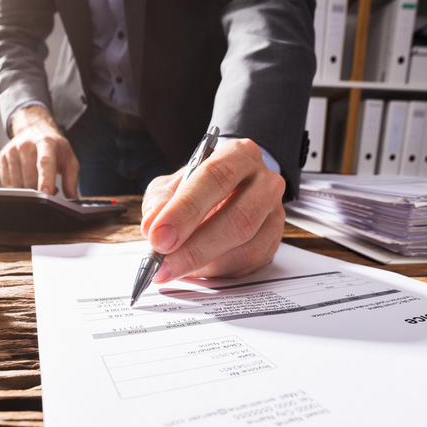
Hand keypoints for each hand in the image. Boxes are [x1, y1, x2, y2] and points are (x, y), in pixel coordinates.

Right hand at [0, 104, 79, 197]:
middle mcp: (26, 145)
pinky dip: (18, 187)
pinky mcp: (2, 157)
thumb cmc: (54, 148)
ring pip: (18, 184)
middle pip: (30, 179)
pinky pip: (8, 183)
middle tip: (49, 188)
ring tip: (38, 182)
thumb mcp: (69, 160)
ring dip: (29, 190)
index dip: (45, 180)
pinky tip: (26, 180)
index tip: (46, 194)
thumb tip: (73, 199)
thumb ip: (71, 180)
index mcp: (46, 143)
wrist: (35, 130)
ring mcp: (12, 151)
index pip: (45, 163)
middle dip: (40, 191)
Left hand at [140, 138, 285, 281]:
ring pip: (246, 247)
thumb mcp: (172, 184)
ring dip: (204, 264)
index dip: (186, 210)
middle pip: (238, 217)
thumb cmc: (200, 186)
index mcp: (238, 155)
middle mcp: (264, 182)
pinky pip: (248, 265)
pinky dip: (216, 271)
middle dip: (194, 247)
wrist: (228, 190)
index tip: (159, 236)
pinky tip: (195, 269)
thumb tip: (152, 227)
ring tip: (173, 268)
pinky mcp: (274, 241)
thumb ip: (160, 201)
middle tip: (162, 264)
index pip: (216, 178)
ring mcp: (273, 214)